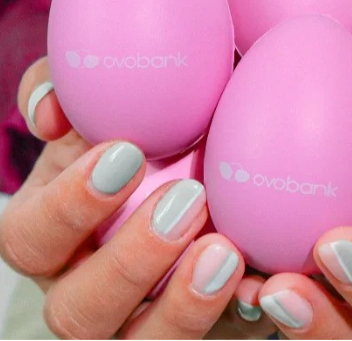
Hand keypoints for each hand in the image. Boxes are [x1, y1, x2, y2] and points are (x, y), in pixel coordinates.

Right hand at [0, 57, 275, 338]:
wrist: (206, 169)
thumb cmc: (150, 137)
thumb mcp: (111, 108)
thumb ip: (74, 92)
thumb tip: (53, 113)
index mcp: (52, 237)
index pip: (31, 238)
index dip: (69, 204)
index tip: (128, 152)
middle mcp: (85, 289)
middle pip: (78, 310)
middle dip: (130, 260)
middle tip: (189, 201)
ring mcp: (141, 320)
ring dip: (184, 305)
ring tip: (229, 252)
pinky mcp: (198, 332)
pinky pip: (216, 340)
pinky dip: (239, 316)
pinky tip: (265, 285)